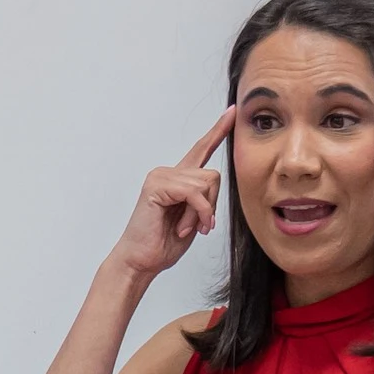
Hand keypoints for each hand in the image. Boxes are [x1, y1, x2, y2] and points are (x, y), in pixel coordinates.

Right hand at [107, 109, 234, 281]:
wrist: (142, 261)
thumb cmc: (164, 243)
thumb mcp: (194, 219)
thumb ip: (205, 199)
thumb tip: (213, 187)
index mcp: (178, 179)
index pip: (201, 149)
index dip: (218, 131)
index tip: (231, 112)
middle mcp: (168, 172)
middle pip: (212, 176)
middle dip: (211, 206)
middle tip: (198, 227)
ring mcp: (161, 176)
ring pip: (205, 184)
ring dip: (202, 214)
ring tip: (187, 230)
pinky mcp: (156, 186)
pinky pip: (194, 193)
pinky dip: (197, 214)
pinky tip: (185, 229)